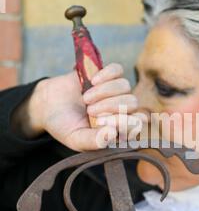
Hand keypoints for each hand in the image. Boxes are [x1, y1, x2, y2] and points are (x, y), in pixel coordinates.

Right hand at [13, 63, 144, 151]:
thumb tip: (113, 133)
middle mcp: (121, 109)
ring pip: (124, 85)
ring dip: (104, 92)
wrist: (47, 105)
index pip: (138, 122)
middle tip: (90, 111)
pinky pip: (117, 70)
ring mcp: (116, 91)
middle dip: (110, 106)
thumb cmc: (64, 126)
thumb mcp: (76, 139)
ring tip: (86, 99)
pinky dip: (105, 75)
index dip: (127, 121)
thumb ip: (94, 141)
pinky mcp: (107, 75)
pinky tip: (92, 81)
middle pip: (132, 102)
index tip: (106, 122)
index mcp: (119, 128)